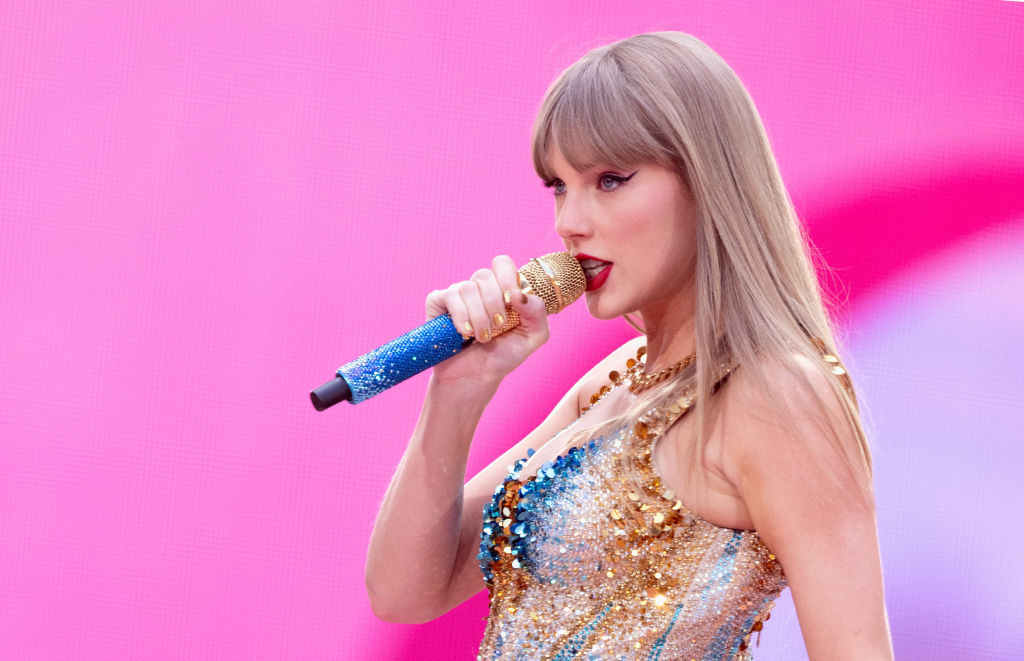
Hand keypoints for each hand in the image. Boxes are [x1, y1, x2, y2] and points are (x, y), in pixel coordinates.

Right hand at [425, 255, 549, 386]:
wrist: (476, 377)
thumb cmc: (503, 355)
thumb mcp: (533, 336)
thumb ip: (538, 312)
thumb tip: (520, 294)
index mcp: (502, 289)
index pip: (502, 263)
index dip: (507, 277)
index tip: (511, 301)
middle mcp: (479, 288)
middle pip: (484, 275)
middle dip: (494, 305)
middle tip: (498, 327)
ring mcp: (457, 294)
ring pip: (466, 288)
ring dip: (478, 317)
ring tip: (482, 337)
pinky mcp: (438, 304)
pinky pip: (447, 296)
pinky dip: (459, 316)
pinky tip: (463, 333)